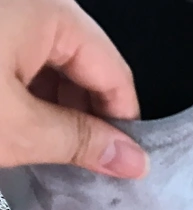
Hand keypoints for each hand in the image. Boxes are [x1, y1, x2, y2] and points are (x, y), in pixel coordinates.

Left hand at [0, 0, 148, 177]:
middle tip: (76, 160)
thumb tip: (131, 158)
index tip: (118, 162)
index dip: (122, 125)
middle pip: (84, 66)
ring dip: (50, 106)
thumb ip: (81, 143)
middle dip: (84, 115)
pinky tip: (10, 119)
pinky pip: (16, 53)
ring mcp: (5, 9)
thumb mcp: (15, 128)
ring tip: (35, 142)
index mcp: (47, 9)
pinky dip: (20, 89)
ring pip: (49, 62)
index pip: (114, 74)